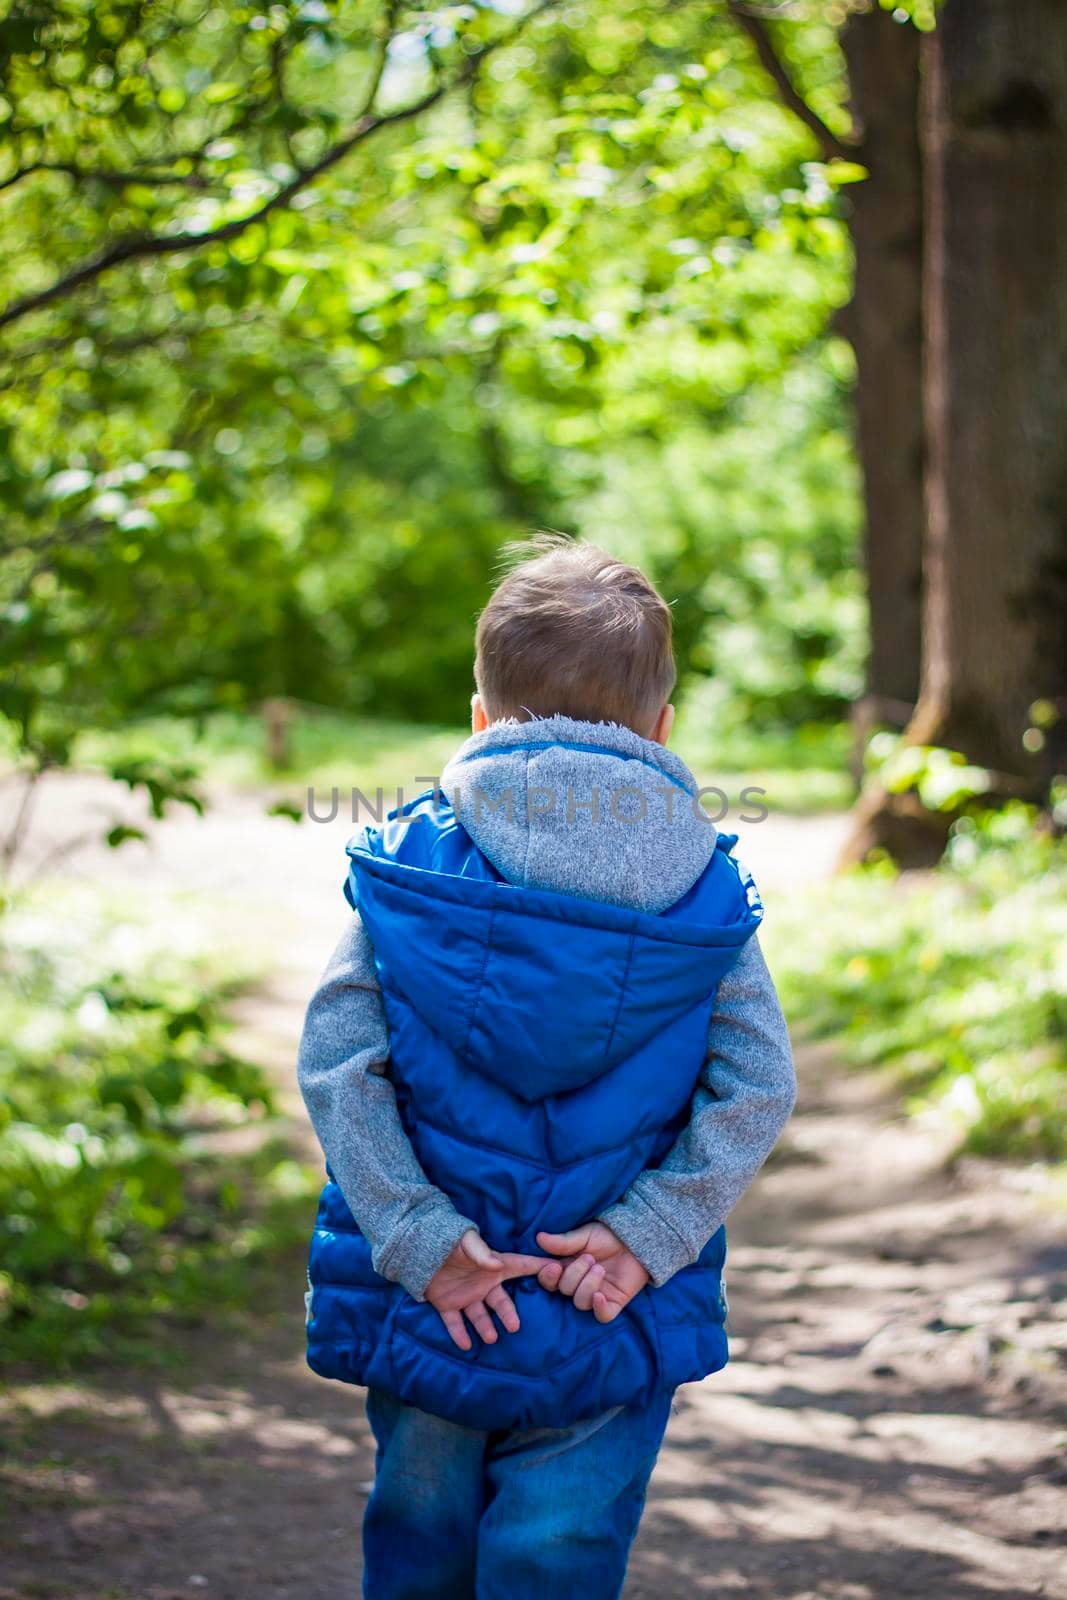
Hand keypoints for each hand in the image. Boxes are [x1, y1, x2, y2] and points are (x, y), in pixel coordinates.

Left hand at [424, 1229, 545, 1351]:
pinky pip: (454, 1323)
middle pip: (500, 1302)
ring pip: (479, 1316)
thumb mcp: (467, 1242)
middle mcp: (482, 1284)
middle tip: (514, 1327)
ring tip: (491, 1338)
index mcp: (492, 1266)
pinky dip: (459, 1334)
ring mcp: (465, 1296)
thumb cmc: (448, 1240)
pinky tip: (466, 1345)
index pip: (519, 1267)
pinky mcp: (446, 1305)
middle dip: (508, 1314)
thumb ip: (482, 1253)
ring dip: (485, 1328)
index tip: (557, 1270)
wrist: (418, 1248)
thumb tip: (498, 1265)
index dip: (537, 1267)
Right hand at [535, 1223, 649, 1323]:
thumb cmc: (607, 1236)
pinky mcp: (613, 1304)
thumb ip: (563, 1242)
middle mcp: (577, 1285)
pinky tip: (600, 1296)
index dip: (545, 1276)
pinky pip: (602, 1316)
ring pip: (580, 1302)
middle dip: (575, 1274)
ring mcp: (595, 1296)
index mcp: (566, 1268)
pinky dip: (599, 1308)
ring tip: (600, 1268)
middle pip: (564, 1290)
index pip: (547, 1279)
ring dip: (587, 1285)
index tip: (549, 1265)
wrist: (636, 1240)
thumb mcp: (585, 1235)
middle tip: (589, 1258)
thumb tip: (539, 1238)